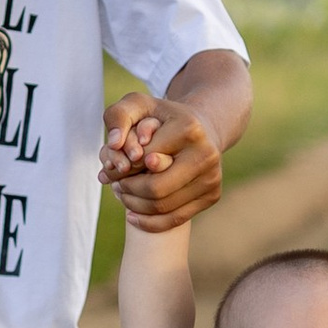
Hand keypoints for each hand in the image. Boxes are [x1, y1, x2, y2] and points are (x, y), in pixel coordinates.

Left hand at [100, 88, 224, 226]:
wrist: (201, 129)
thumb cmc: (162, 118)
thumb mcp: (138, 105)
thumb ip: (118, 116)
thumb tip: (115, 144)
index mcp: (189, 129)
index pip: (144, 159)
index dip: (123, 165)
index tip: (115, 164)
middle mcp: (206, 155)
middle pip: (155, 188)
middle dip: (129, 189)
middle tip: (116, 184)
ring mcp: (212, 177)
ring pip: (163, 207)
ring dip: (135, 205)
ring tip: (122, 194)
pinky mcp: (212, 195)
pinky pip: (176, 219)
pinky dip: (149, 222)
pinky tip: (132, 215)